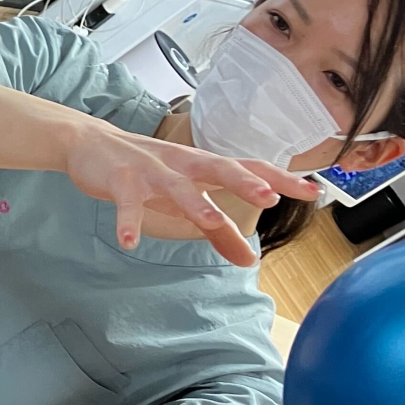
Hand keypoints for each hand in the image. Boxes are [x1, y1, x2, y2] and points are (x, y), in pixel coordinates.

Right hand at [62, 124, 317, 266]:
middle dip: (244, 182)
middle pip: (219, 168)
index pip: (249, 168)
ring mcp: (151, 170)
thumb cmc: (146, 172)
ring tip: (212, 222)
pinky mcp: (120, 179)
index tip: (313, 191)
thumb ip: (218, 233)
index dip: (280, 179)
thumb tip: (249, 261)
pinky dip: (128, 220)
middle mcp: (183, 164)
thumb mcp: (184, 202)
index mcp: (204, 168)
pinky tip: (129, 241)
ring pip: (176, 185)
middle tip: (271, 196)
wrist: (90, 143)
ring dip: (194, 203)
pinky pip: (126, 202)